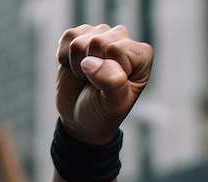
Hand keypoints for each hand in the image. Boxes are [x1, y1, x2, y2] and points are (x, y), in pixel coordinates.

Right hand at [56, 24, 152, 143]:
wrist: (82, 119)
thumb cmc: (104, 112)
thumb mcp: (115, 104)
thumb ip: (112, 83)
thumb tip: (91, 62)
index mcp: (141, 57)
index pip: (117, 49)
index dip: (107, 69)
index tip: (109, 86)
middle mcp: (124, 42)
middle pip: (97, 41)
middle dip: (91, 67)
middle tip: (96, 84)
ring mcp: (102, 36)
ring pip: (79, 40)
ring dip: (77, 64)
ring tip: (88, 79)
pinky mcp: (80, 36)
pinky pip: (67, 38)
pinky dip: (65, 57)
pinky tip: (76, 69)